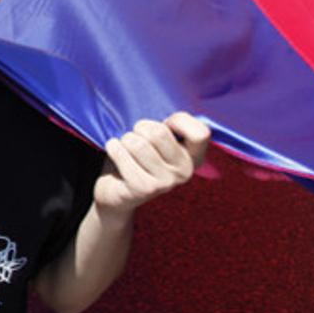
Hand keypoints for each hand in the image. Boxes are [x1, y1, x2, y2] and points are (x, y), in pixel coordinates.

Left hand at [94, 112, 209, 215]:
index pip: (200, 133)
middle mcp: (185, 172)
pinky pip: (122, 154)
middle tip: (136, 136)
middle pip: (158, 133)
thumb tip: (168, 120)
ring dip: (125, 140)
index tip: (165, 125)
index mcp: (194, 157)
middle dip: (140, 128)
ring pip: (137, 143)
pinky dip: (113, 147)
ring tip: (125, 147)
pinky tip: (115, 152)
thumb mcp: (160, 140)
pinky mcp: (143, 189)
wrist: (118, 191)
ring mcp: (165, 183)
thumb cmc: (140, 156)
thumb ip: (171, 126)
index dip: (178, 121)